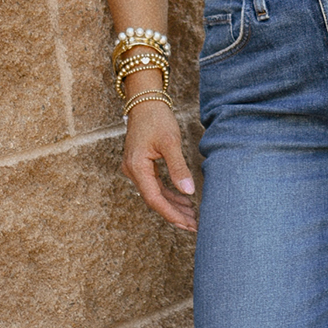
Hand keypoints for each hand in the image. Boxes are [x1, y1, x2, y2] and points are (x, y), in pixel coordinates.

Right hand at [121, 101, 197, 230]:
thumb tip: (188, 192)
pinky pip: (155, 185)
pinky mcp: (141, 165)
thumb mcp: (171, 142)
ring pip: (155, 194)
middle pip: (154, 200)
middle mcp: (132, 171)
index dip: (172, 214)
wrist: (145, 101)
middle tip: (194, 225)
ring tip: (192, 215)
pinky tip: (183, 200)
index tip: (188, 224)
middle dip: (174, 213)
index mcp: (137, 167)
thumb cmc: (157, 118)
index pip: (155, 199)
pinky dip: (169, 194)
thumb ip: (178, 168)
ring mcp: (135, 169)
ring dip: (173, 205)